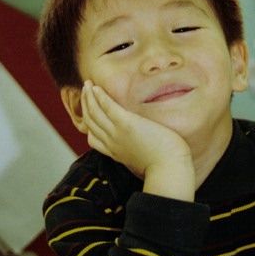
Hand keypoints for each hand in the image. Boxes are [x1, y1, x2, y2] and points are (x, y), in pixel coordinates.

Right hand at [81, 81, 194, 199]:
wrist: (169, 170)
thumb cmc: (164, 166)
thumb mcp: (144, 160)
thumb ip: (137, 152)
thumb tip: (143, 146)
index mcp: (115, 152)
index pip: (93, 138)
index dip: (88, 123)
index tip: (89, 111)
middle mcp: (112, 143)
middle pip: (90, 122)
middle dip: (85, 105)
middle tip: (85, 91)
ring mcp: (117, 133)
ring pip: (95, 113)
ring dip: (88, 97)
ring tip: (87, 85)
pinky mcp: (127, 124)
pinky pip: (108, 107)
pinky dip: (100, 97)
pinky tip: (97, 88)